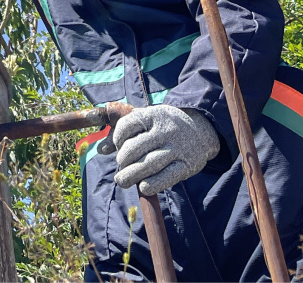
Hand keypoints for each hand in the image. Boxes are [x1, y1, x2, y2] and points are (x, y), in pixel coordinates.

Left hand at [97, 104, 218, 193]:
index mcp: (153, 115)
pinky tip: (143, 186)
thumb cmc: (165, 126)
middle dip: (123, 160)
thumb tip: (100, 150)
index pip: (127, 126)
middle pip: (135, 148)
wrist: (202, 129)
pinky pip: (166, 178)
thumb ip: (124, 133)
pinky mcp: (187, 165)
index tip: (119, 146)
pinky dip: (151, 185)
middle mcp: (165, 130)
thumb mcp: (147, 121)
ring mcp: (177, 148)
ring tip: (123, 180)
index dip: (117, 139)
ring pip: (148, 164)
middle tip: (122, 166)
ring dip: (131, 175)